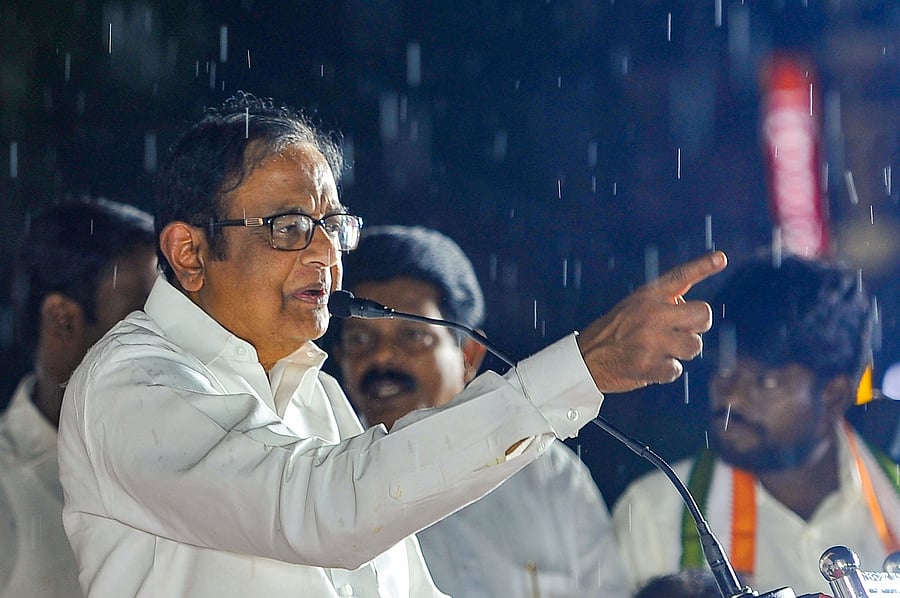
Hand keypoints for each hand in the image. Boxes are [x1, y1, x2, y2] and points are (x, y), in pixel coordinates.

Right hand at [576, 251, 726, 392]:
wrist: (585, 358)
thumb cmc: (612, 332)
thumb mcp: (633, 305)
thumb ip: (661, 302)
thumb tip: (687, 302)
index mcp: (647, 296)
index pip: (679, 276)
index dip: (703, 266)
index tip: (721, 258)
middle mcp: (652, 314)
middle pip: (703, 315)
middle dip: (697, 326)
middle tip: (681, 332)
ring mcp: (651, 340)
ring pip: (694, 346)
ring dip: (681, 352)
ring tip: (661, 351)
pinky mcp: (648, 365)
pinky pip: (677, 370)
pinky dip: (666, 371)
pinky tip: (650, 366)